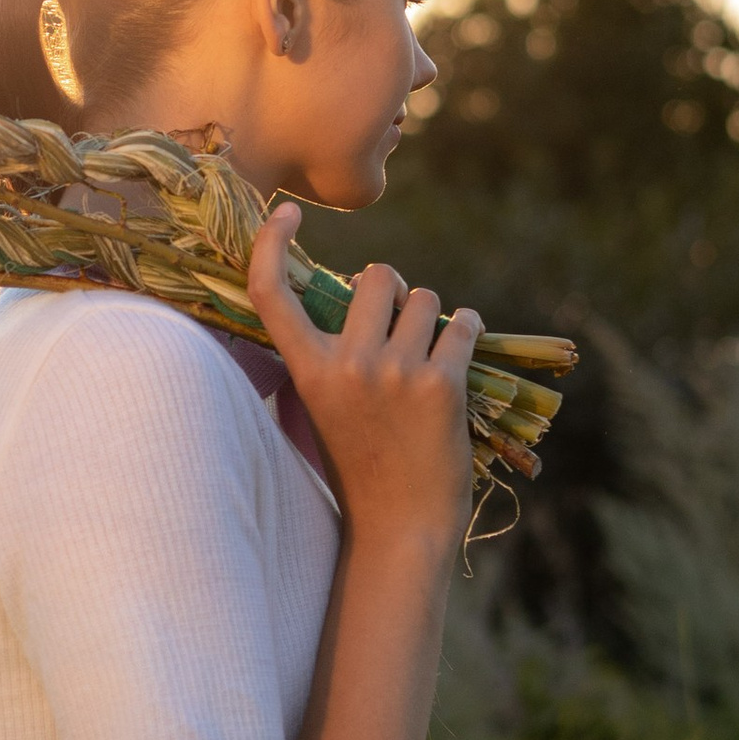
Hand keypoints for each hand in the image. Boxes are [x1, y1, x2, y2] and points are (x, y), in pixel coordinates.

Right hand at [246, 202, 479, 550]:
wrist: (399, 527)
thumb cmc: (360, 466)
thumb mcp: (320, 409)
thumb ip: (324, 355)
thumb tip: (356, 287)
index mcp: (307, 371)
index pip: (271, 293)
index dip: (271, 244)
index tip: (286, 212)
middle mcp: (346, 365)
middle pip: (377, 277)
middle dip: (393, 291)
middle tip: (397, 325)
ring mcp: (395, 373)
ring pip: (425, 298)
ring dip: (432, 317)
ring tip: (427, 355)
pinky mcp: (442, 385)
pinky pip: (464, 326)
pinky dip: (466, 334)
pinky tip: (459, 360)